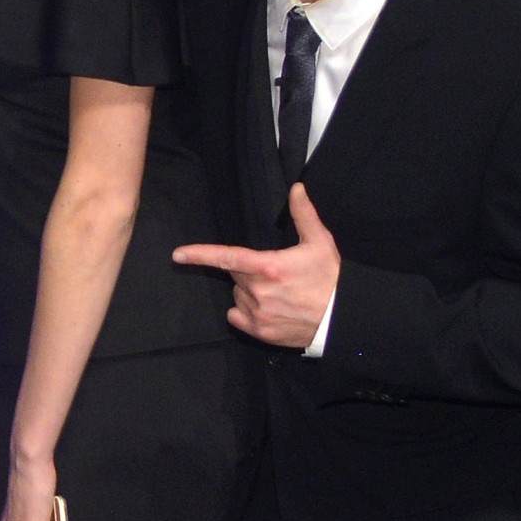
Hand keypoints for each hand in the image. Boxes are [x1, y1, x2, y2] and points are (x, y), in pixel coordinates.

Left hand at [173, 186, 341, 351]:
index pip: (226, 258)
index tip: (178, 255)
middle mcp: (259, 291)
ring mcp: (258, 313)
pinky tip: (266, 309)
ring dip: (249, 292)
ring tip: (278, 294)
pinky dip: (245, 312)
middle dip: (249, 271)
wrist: (342, 317)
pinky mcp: (260, 331)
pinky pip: (236, 317)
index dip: (199, 255)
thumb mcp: (319, 242)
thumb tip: (296, 188)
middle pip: (236, 275)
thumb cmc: (330, 278)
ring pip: (238, 296)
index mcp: (268, 267)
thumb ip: (303, 214)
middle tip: (275, 273)